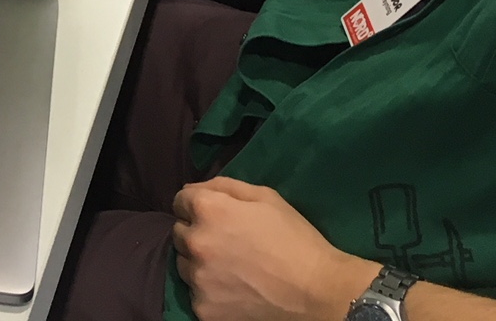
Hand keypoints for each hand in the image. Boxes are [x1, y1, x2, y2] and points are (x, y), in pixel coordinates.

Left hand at [171, 178, 377, 320]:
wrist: (317, 290)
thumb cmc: (294, 238)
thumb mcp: (264, 197)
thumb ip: (224, 187)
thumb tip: (193, 189)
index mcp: (208, 210)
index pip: (180, 200)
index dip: (197, 205)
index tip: (215, 215)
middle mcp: (195, 243)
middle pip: (179, 233)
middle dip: (197, 233)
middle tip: (226, 242)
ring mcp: (198, 280)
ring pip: (184, 265)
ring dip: (199, 263)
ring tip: (229, 267)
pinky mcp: (204, 310)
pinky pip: (196, 294)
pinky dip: (209, 291)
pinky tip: (233, 289)